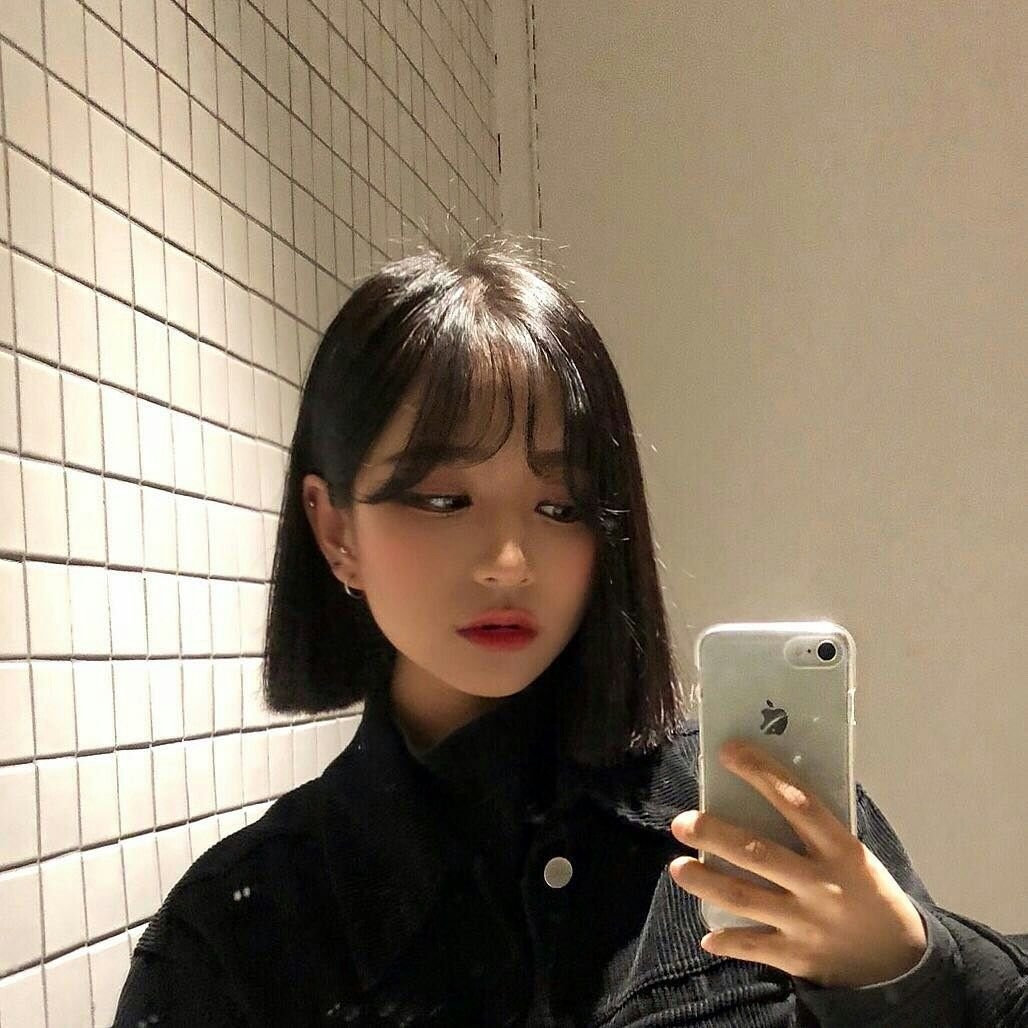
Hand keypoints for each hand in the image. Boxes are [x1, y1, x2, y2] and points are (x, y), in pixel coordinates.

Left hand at [668, 738, 926, 988]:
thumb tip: (762, 786)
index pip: (798, 802)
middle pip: (758, 852)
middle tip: (680, 821)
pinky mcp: (798, 958)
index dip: (762, 774)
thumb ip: (813, 830)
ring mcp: (808, 923)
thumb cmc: (865, 891)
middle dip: (714, 834)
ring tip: (677, 867)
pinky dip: (727, 941)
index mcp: (841, 849)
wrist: (901, 962)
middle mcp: (822, 884)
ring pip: (744, 897)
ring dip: (705, 881)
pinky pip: (753, 946)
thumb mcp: (852, 855)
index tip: (728, 752)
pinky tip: (706, 936)